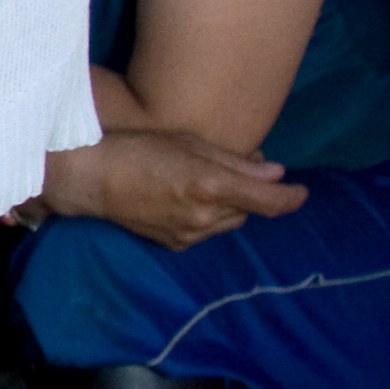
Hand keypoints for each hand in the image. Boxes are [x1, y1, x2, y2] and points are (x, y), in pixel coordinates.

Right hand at [45, 129, 307, 251]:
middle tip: (234, 173)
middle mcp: (205, 215)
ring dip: (228, 208)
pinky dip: (205, 219)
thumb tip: (275, 172)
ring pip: (227, 224)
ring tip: (203, 185)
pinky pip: (204, 233)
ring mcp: (189, 234)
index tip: (301, 191)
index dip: (292, 197)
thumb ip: (235, 160)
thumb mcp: (188, 144)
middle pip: (249, 211)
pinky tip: (182, 201)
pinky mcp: (173, 244)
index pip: (270, 200)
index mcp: (211, 185)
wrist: (89, 179)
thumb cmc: (135, 149)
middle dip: (250, 195)